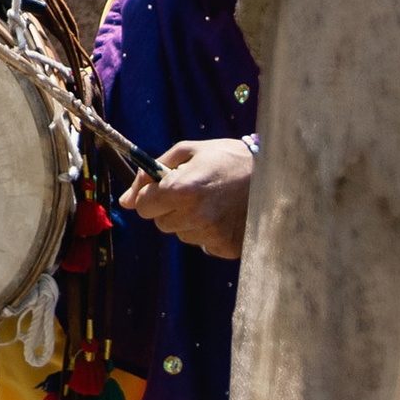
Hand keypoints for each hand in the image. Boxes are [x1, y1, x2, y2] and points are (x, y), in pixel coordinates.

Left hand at [121, 135, 255, 258]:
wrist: (274, 175)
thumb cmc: (226, 157)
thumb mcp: (187, 151)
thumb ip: (151, 173)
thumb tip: (125, 201)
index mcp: (182, 190)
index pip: (143, 207)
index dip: (150, 196)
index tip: (163, 188)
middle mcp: (196, 217)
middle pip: (161, 223)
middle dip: (169, 208)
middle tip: (193, 191)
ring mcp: (213, 236)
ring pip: (182, 234)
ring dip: (189, 220)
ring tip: (213, 200)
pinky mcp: (228, 248)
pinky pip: (203, 244)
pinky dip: (209, 232)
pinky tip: (224, 215)